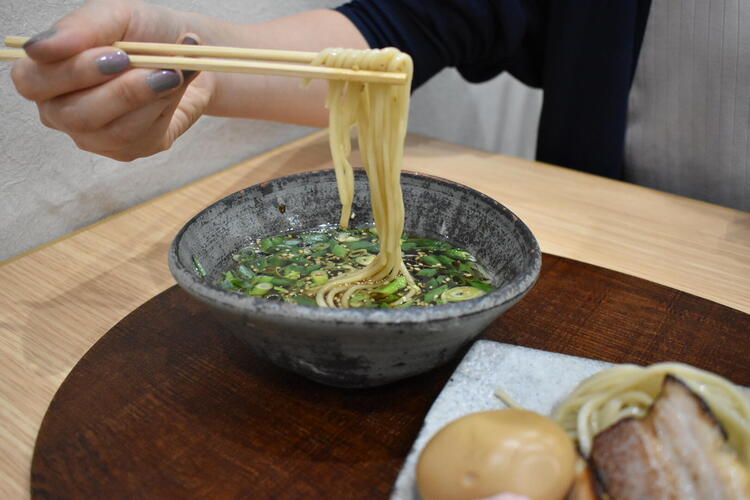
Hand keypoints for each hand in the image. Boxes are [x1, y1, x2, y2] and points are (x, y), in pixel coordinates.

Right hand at [11, 0, 214, 160]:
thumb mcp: (115, 15)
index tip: (118, 54)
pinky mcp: (129, 150)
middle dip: (124, 91)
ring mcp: (94, 136)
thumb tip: (39, 49)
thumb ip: (80, 28)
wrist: (185, 53)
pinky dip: (167, 108)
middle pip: (76, 115)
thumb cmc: (141, 32)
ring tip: (177, 71)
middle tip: (162, 68)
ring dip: (154, 98)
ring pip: (116, 131)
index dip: (74, 71)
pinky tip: (178, 86)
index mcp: (43, 74)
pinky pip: (144, 137)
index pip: (33, 82)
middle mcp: (61, 111)